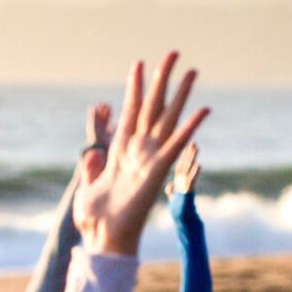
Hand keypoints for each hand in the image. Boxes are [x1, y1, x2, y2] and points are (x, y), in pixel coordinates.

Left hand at [74, 52, 208, 255]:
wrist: (103, 239)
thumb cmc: (94, 220)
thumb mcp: (87, 188)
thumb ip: (91, 169)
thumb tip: (90, 154)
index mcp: (120, 151)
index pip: (130, 111)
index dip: (134, 88)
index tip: (139, 63)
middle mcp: (138, 150)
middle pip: (152, 106)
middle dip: (162, 79)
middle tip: (172, 53)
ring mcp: (148, 158)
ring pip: (167, 118)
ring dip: (180, 93)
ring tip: (192, 69)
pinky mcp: (157, 170)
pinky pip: (175, 144)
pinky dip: (190, 127)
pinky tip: (204, 108)